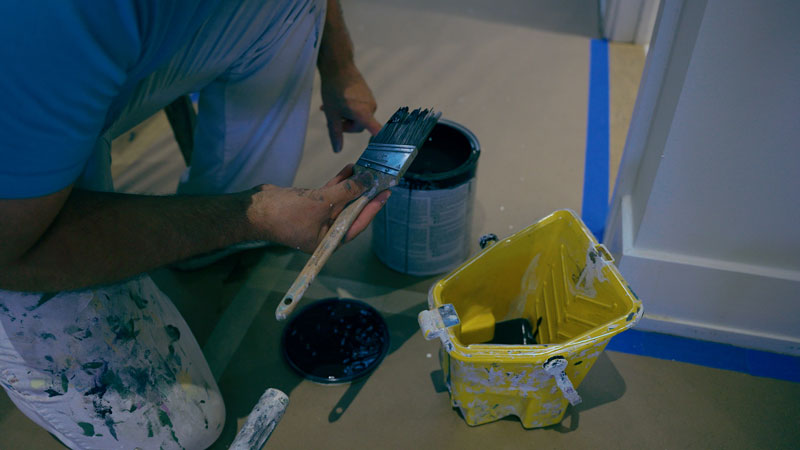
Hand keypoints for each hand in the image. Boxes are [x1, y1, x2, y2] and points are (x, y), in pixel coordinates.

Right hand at [246, 165, 389, 252]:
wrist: (255, 209)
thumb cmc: (286, 214)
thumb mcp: (323, 202)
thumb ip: (347, 191)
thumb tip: (368, 180)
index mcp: (329, 241)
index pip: (358, 224)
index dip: (373, 208)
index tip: (386, 193)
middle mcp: (325, 232)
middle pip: (351, 212)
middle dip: (365, 195)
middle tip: (380, 179)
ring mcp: (316, 218)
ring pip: (341, 200)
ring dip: (353, 186)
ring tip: (367, 170)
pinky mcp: (309, 205)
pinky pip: (330, 194)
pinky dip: (339, 183)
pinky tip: (349, 170)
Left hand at [320, 66, 381, 152]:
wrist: (338, 66)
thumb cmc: (333, 89)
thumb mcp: (331, 113)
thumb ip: (335, 133)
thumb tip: (337, 150)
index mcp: (363, 113)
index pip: (376, 130)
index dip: (380, 140)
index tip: (384, 147)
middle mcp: (370, 107)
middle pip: (360, 125)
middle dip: (346, 124)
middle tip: (332, 118)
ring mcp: (370, 100)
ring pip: (359, 116)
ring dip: (346, 116)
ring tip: (332, 108)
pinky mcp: (368, 95)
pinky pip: (360, 108)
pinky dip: (350, 109)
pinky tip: (338, 103)